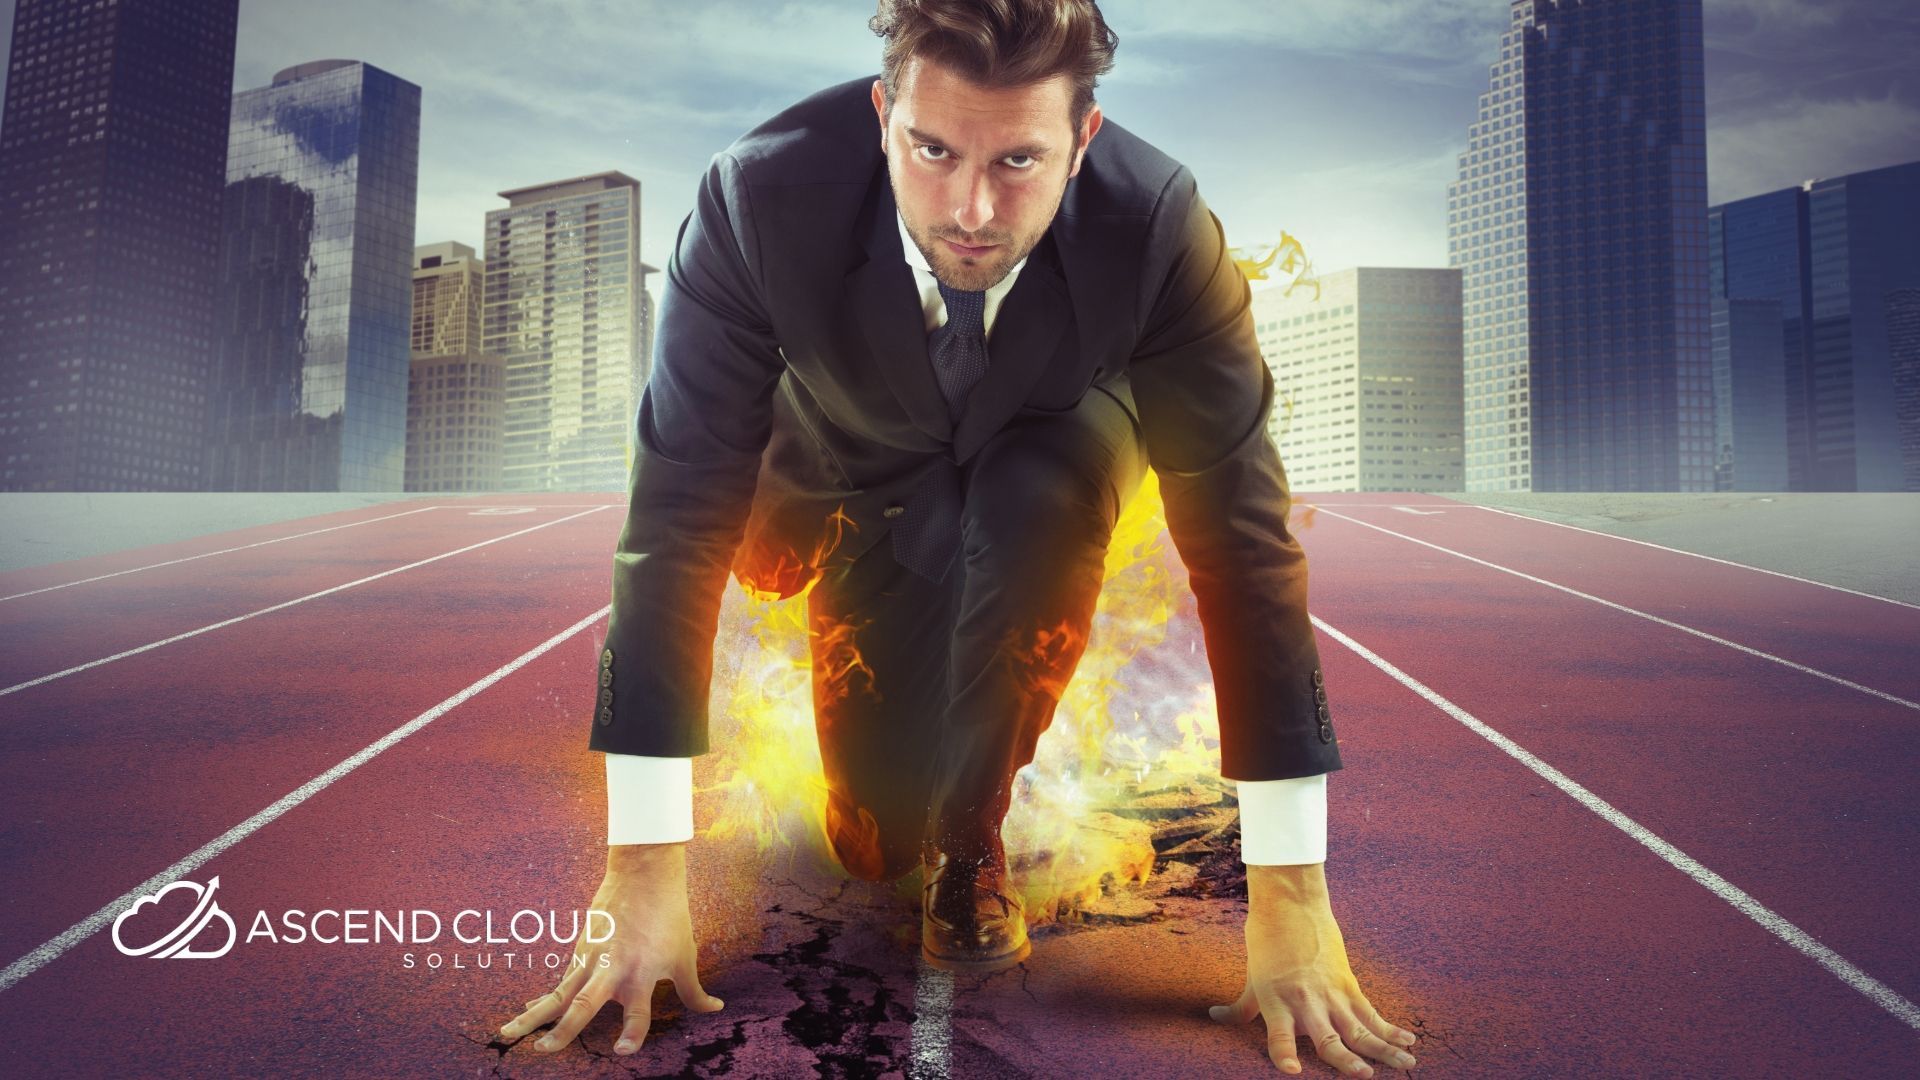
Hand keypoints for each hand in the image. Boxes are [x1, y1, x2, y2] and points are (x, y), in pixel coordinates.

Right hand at [499, 842, 724, 1055]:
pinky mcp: (581, 950)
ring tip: (507, 1033)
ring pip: (558, 992)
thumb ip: (695, 991)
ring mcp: (591, 959)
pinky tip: (528, 1009)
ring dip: (533, 1014)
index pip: (637, 1013)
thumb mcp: (686, 956)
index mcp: (641, 974)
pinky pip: (560, 980)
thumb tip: (716, 1010)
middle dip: (563, 1030)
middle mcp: (612, 970)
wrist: (644, 873)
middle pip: (583, 1004)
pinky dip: (544, 997)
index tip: (622, 1051)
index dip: (632, 1034)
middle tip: (544, 1050)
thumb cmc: (670, 916)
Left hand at [1210, 863, 1416, 1075]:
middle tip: (1364, 1076)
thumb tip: (1215, 1017)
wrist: (1290, 905)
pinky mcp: (1349, 985)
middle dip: (1346, 1060)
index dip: (1284, 1054)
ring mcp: (1331, 994)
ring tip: (1405, 1065)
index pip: (1279, 1036)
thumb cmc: (1266, 943)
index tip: (1293, 1072)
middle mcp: (1306, 1002)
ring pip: (1361, 1029)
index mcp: (1277, 1002)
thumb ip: (1240, 1008)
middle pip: (1328, 1038)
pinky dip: (1391, 1028)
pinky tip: (1408, 1041)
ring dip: (1383, 1049)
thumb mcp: (1252, 979)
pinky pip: (1372, 1012)